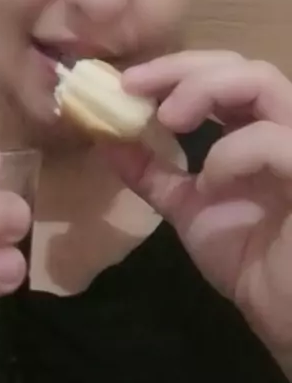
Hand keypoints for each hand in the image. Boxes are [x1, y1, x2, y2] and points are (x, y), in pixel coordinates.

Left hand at [107, 51, 291, 356]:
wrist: (287, 317)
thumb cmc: (252, 261)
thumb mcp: (189, 207)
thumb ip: (154, 172)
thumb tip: (107, 141)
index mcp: (258, 128)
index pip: (221, 74)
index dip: (173, 70)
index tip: (125, 83)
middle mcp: (285, 125)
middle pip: (241, 65)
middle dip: (183, 69)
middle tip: (135, 86)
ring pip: (263, 81)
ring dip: (206, 90)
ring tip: (168, 117)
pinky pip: (274, 140)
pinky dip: (232, 152)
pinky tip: (210, 181)